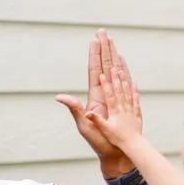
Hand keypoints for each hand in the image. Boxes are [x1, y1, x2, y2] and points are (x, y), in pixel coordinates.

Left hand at [56, 29, 133, 173]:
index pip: (94, 70)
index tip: (95, 40)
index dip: (95, 55)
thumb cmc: (99, 142)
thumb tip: (59, 97)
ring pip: (114, 71)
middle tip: (102, 31)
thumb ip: (74, 109)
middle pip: (104, 66)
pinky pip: (124, 81)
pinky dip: (124, 69)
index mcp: (95, 96)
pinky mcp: (122, 101)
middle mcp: (104, 93)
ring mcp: (113, 96)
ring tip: (111, 40)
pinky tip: (122, 60)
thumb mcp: (84, 125)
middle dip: (104, 48)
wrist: (115, 153)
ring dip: (113, 55)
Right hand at [86, 62, 142, 148]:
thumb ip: (96, 120)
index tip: (102, 74)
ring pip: (127, 92)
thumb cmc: (116, 140)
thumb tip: (87, 112)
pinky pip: (135, 99)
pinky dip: (135, 90)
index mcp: (114, 111)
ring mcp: (130, 110)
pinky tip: (134, 83)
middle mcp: (123, 108)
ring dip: (124, 80)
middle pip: (119, 90)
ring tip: (121, 70)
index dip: (105, 84)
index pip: (109, 95)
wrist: (132, 146)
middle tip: (113, 67)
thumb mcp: (103, 130)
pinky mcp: (136, 114)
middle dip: (115, 77)